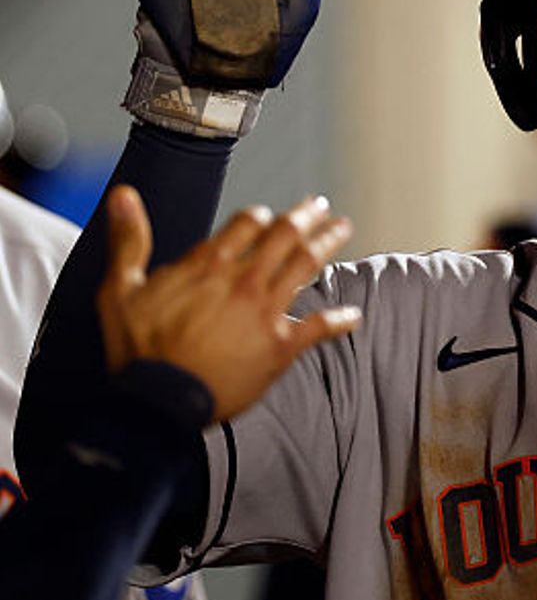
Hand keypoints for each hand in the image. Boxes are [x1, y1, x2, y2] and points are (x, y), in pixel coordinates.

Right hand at [97, 186, 359, 422]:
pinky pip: (319, 327)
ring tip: (342, 227)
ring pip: (307, 264)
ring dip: (329, 242)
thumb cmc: (136, 351)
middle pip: (286, 234)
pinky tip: (354, 317)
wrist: (157, 406)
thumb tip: (122, 194)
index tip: (268, 216)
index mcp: (209, 265)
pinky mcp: (281, 346)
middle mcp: (244, 281)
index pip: (247, 223)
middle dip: (307, 215)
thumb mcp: (120, 291)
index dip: (260, 216)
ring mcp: (266, 312)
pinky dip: (340, 321)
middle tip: (321, 205)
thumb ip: (129, 240)